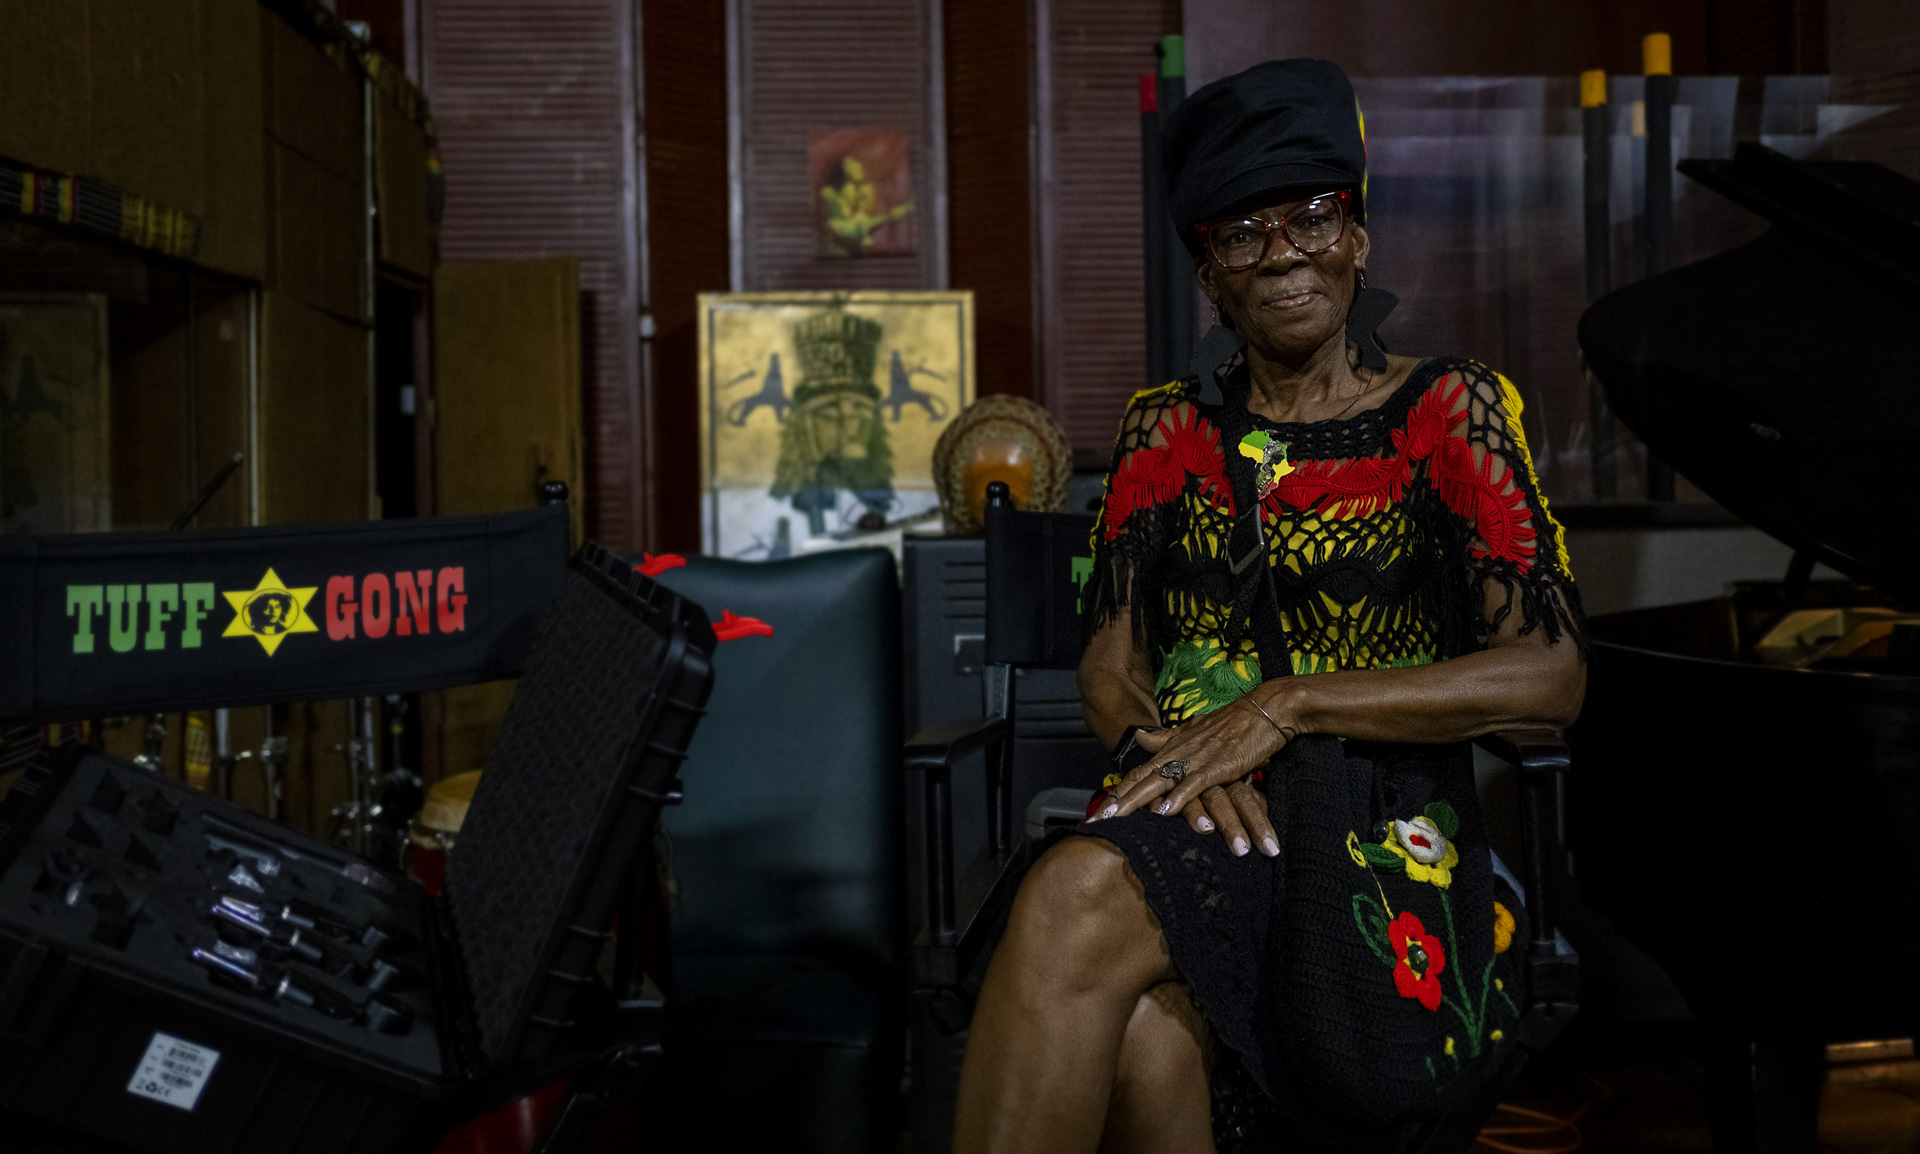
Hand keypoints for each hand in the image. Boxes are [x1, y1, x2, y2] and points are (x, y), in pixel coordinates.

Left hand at [1086, 690, 1295, 857]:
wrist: (1266, 709)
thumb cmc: (1234, 723)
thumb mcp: (1194, 730)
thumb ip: (1166, 738)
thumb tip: (1140, 737)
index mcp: (1174, 747)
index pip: (1140, 771)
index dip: (1119, 790)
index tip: (1100, 811)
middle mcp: (1179, 752)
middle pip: (1142, 779)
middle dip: (1118, 801)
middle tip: (1096, 820)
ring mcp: (1198, 758)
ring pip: (1160, 782)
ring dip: (1137, 801)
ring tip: (1116, 818)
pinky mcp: (1219, 765)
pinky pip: (1194, 784)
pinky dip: (1179, 798)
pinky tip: (1165, 812)